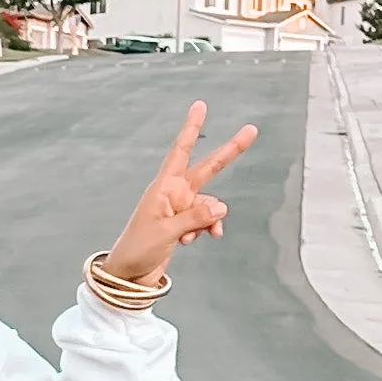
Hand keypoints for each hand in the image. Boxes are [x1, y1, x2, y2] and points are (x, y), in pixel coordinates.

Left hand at [105, 102, 257, 284]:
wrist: (129, 275)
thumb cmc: (138, 249)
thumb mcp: (166, 232)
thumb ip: (195, 217)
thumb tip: (222, 206)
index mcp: (164, 187)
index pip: (181, 151)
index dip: (192, 128)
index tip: (200, 106)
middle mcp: (174, 193)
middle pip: (208, 168)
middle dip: (229, 152)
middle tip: (252, 130)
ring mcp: (181, 209)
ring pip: (210, 205)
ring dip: (207, 220)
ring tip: (189, 237)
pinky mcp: (184, 225)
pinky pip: (207, 220)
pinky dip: (206, 229)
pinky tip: (193, 241)